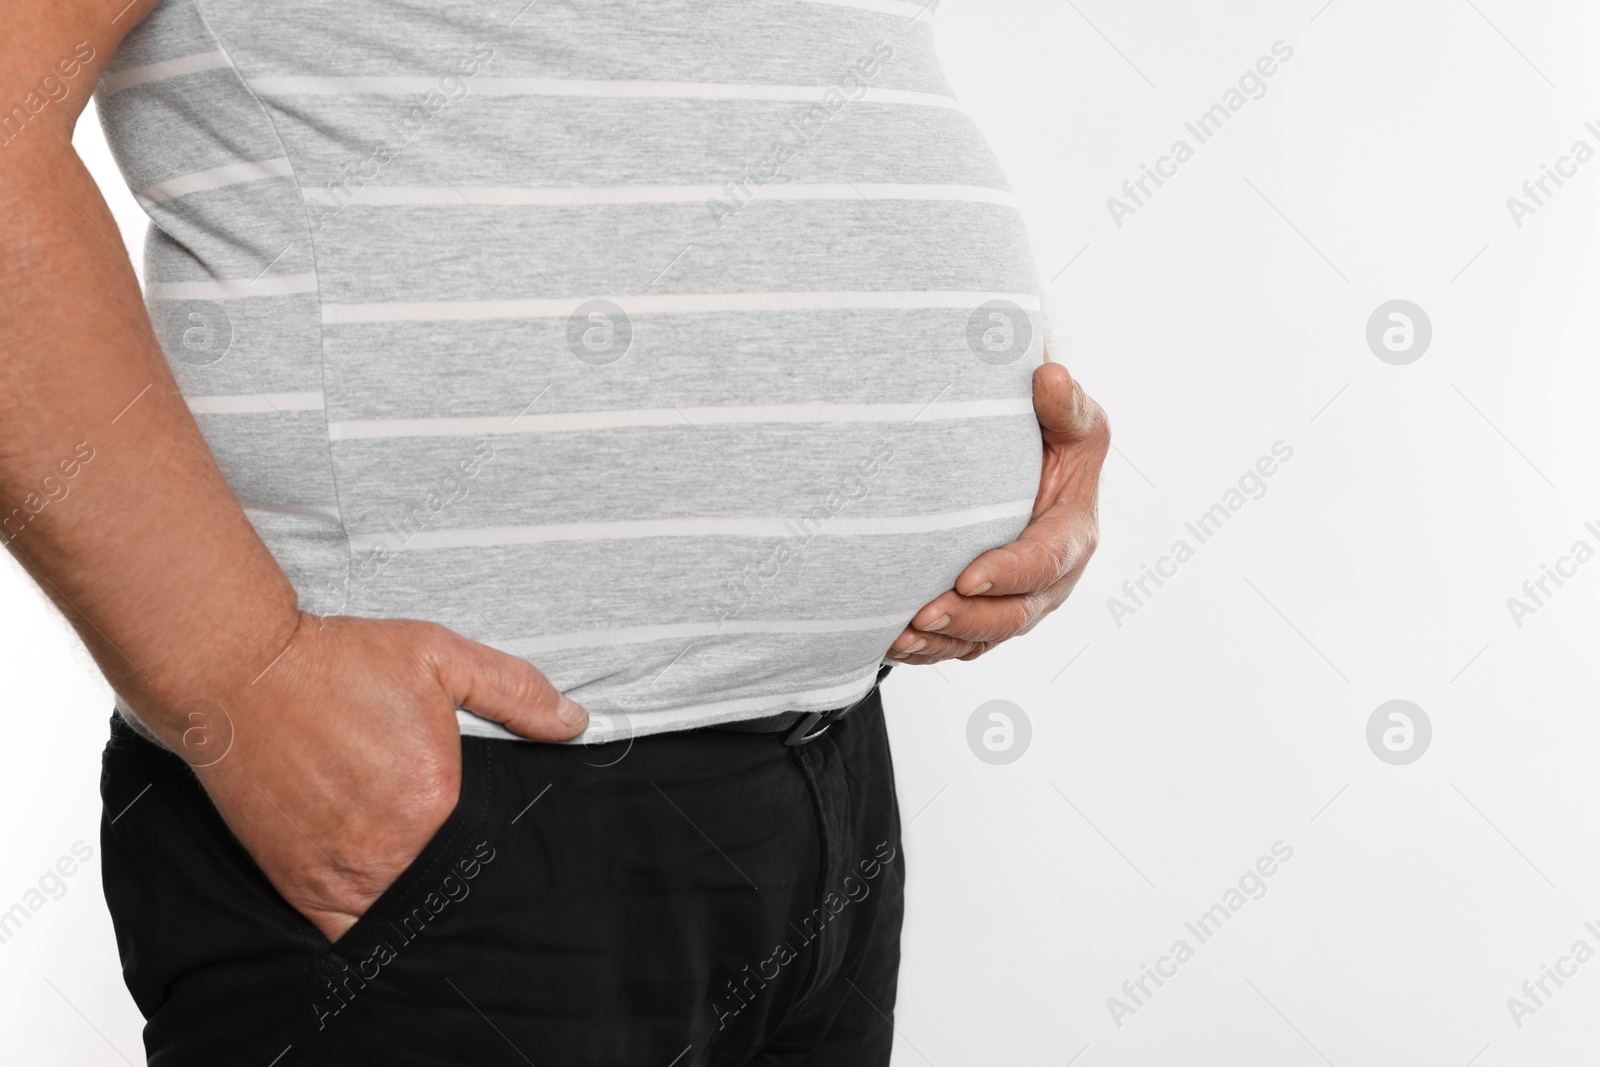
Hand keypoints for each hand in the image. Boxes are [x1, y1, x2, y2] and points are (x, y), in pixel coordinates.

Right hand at [153, 612, 586, 942]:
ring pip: (401, 915)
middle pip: (446, 886)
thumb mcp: (441, 656)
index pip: (487, 850)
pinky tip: (385, 904)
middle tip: (464, 862)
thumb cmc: (339, 661)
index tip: (497, 844)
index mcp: (435, 798)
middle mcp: (391, 847)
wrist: (241, 672)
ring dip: (418, 905)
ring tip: (428, 882)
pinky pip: (347, 934)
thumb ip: (514, 691)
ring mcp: (342, 873)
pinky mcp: (299, 885)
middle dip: (460, 878)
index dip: (496, 850)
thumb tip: (575, 722)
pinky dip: (370, 927)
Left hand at [889, 359, 1108, 663]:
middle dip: (967, 619)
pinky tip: (892, 641)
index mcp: (1073, 533)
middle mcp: (1050, 579)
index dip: (1009, 573)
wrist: (1029, 462)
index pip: (1045, 561)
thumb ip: (1063, 404)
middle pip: (1012, 615)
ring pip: (982, 638)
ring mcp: (1018, 602)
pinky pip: (959, 644)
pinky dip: (928, 649)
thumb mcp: (1071, 420)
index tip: (967, 576)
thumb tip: (1050, 375)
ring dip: (941, 642)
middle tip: (922, 615)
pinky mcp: (987, 614)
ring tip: (900, 637)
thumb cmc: (1053, 438)